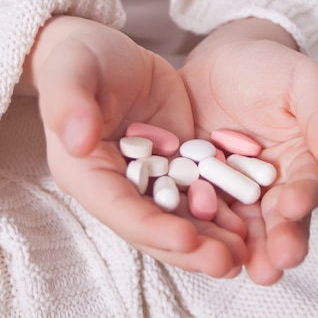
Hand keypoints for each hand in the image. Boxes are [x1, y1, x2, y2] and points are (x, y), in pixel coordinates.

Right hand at [19, 15, 246, 276]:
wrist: (109, 53)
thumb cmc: (82, 58)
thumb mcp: (71, 69)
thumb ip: (68, 102)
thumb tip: (77, 139)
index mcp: (86, 172)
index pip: (117, 208)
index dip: (150, 228)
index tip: (187, 239)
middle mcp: (117, 186)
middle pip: (153, 225)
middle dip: (189, 248)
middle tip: (228, 263)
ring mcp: (149, 181)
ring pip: (180, 217)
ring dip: (210, 240)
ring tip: (245, 255)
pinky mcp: (176, 167)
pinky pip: (200, 193)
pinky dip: (222, 212)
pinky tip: (249, 226)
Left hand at [179, 18, 317, 283]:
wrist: (223, 61)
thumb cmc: (271, 67)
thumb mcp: (303, 82)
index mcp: (305, 162)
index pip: (309, 184)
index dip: (304, 198)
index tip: (294, 208)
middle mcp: (274, 185)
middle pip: (278, 218)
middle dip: (276, 242)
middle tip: (273, 267)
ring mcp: (236, 190)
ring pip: (241, 224)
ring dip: (240, 249)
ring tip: (237, 269)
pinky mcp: (201, 187)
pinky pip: (199, 208)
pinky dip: (198, 226)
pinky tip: (193, 243)